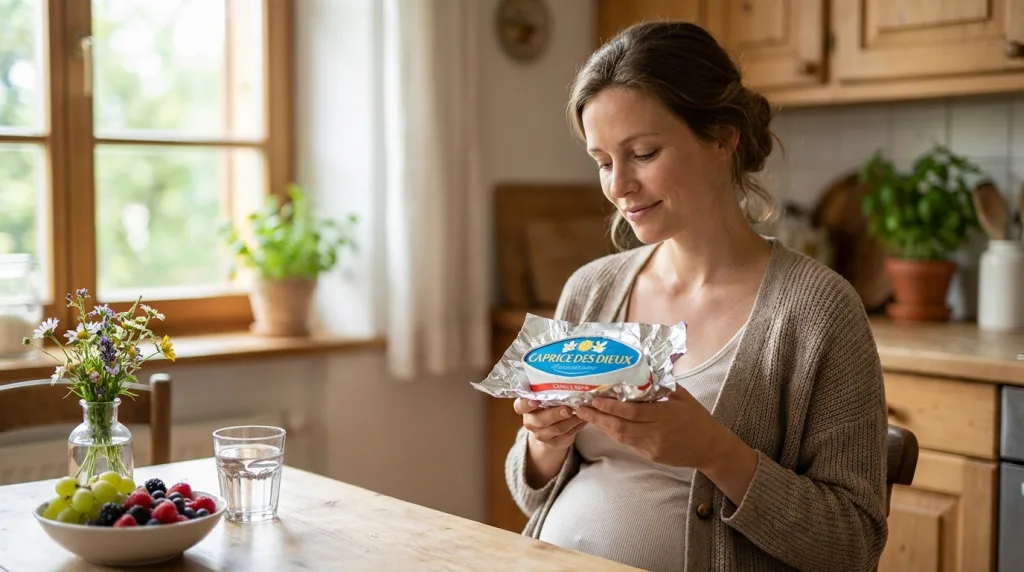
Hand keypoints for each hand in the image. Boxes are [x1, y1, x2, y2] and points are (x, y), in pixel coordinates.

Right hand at [514, 398, 586, 450]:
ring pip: (558, 429)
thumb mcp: (543, 398)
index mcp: (524, 408)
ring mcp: (541, 435)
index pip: (520, 406)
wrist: (548, 430)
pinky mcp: (554, 443)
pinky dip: (577, 426)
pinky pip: (567, 435)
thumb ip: (548, 392)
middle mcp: (530, 422)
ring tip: (583, 411)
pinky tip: (584, 419)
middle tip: (567, 409)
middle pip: (541, 420)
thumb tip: (567, 382)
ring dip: (572, 420)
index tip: (534, 400)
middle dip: (555, 414)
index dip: (527, 404)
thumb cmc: (546, 406)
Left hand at [575, 386, 723, 467]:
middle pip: (621, 427)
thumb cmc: (698, 418)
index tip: (595, 399)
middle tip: (580, 408)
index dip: (611, 407)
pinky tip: (604, 425)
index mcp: (665, 415)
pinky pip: (629, 444)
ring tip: (587, 416)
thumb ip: (662, 386)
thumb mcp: (683, 397)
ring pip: (621, 437)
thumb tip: (642, 370)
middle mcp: (657, 433)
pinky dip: (615, 434)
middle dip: (598, 417)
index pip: (632, 412)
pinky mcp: (652, 456)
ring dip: (602, 426)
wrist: (711, 448)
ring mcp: (653, 447)